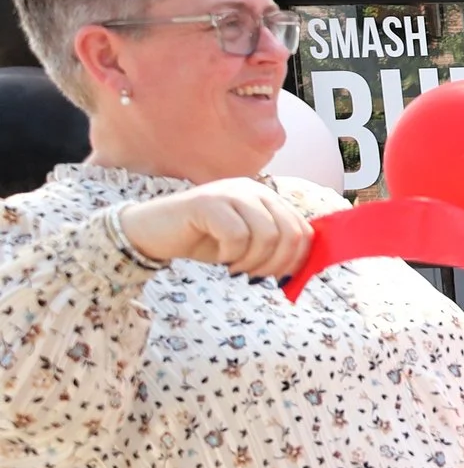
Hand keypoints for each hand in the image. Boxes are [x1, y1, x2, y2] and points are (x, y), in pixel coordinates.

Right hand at [116, 176, 312, 277]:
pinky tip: (221, 258)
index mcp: (267, 198)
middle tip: (254, 276)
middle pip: (290, 233)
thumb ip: (275, 247)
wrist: (155, 232)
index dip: (298, 260)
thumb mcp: (248, 245)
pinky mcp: (208, 202)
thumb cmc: (205, 240)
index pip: (303, 230)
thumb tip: (304, 269)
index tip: (279, 278)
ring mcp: (230, 193)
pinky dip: (232, 255)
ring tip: (236, 268)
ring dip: (253, 262)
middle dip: (277, 264)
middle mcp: (253, 190)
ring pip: (267, 236)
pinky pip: (237, 236)